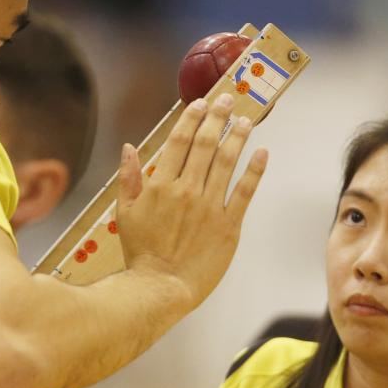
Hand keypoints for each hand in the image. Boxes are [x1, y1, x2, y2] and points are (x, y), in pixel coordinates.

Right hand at [116, 94, 267, 309]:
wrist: (160, 288)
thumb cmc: (141, 253)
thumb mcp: (124, 213)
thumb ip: (129, 178)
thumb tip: (129, 148)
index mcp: (160, 185)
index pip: (179, 141)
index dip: (191, 118)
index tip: (200, 103)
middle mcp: (186, 190)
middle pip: (206, 144)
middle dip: (217, 117)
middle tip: (227, 100)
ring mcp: (209, 207)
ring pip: (227, 162)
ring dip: (238, 137)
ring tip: (246, 120)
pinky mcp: (228, 226)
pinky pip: (244, 191)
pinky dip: (255, 170)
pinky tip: (262, 153)